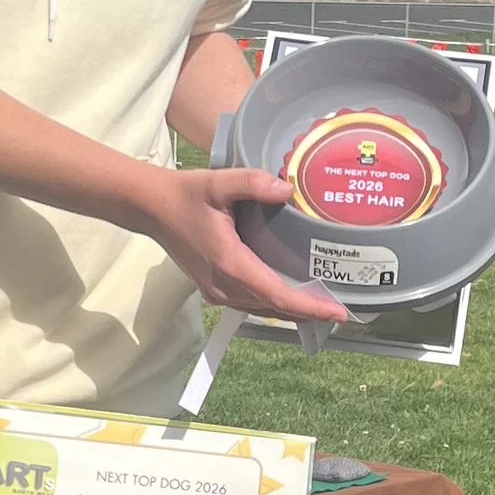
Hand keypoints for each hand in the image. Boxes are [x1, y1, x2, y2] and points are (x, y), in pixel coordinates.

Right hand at [147, 167, 351, 324]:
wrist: (151, 208)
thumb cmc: (184, 195)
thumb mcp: (218, 182)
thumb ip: (253, 182)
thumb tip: (287, 189)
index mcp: (231, 264)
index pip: (278, 295)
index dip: (310, 306)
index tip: (338, 312)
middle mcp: (225, 286)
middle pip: (275, 308)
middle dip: (309, 311)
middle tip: (342, 308)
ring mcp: (218, 292)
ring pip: (263, 310)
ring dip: (292, 310)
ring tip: (323, 305)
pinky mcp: (214, 290)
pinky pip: (251, 304)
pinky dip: (274, 304)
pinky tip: (292, 296)